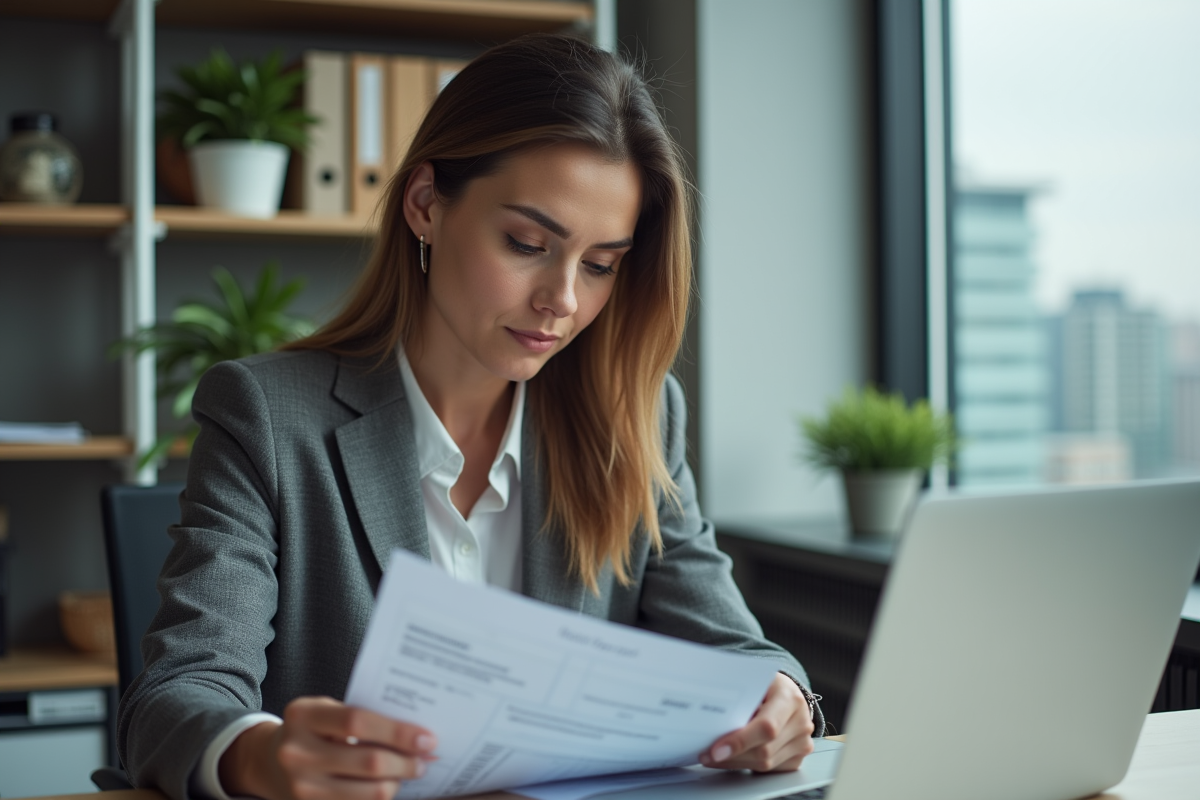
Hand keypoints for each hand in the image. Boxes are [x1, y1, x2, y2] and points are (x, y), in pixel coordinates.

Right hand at [219, 696, 436, 799]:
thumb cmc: (310, 729)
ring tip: (409, 772)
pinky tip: (388, 785)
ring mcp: (299, 787)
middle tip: (425, 759)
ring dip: (396, 783)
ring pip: (367, 793)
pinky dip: (378, 796)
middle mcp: (296, 752)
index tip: (427, 738)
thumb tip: (414, 735)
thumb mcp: (324, 712)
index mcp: (303, 715)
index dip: (397, 732)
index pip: (357, 722)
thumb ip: (361, 718)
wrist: (267, 760)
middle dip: (405, 763)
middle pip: (368, 762)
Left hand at [699, 673, 814, 771]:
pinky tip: (734, 757)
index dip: (740, 740)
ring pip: (765, 764)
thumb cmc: (767, 687)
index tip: (716, 750)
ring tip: (715, 756)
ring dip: (736, 763)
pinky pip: (769, 770)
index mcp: (789, 698)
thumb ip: (739, 698)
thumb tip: (711, 721)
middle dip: (732, 756)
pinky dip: (748, 765)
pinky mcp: (798, 758)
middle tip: (707, 754)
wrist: (789, 694)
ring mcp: (802, 742)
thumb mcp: (754, 682)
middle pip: (764, 750)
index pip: (766, 726)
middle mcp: (801, 722)